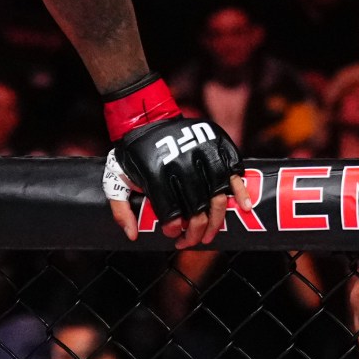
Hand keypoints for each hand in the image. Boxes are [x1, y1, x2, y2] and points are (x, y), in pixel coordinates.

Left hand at [102, 76, 251, 248]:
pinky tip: (244, 207)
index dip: (174, 228)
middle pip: (197, 208)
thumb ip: (120, 209)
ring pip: (218, 195)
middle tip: (193, 241)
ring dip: (217, 220)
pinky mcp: (218, 144)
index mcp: (155, 171)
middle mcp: (181, 162)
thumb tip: (132, 235)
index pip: (171, 211)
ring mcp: (202, 152)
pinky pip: (235, 171)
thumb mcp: (115, 178)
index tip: (173, 234)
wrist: (146, 117)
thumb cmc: (133, 153)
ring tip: (211, 234)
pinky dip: (241, 191)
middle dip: (196, 231)